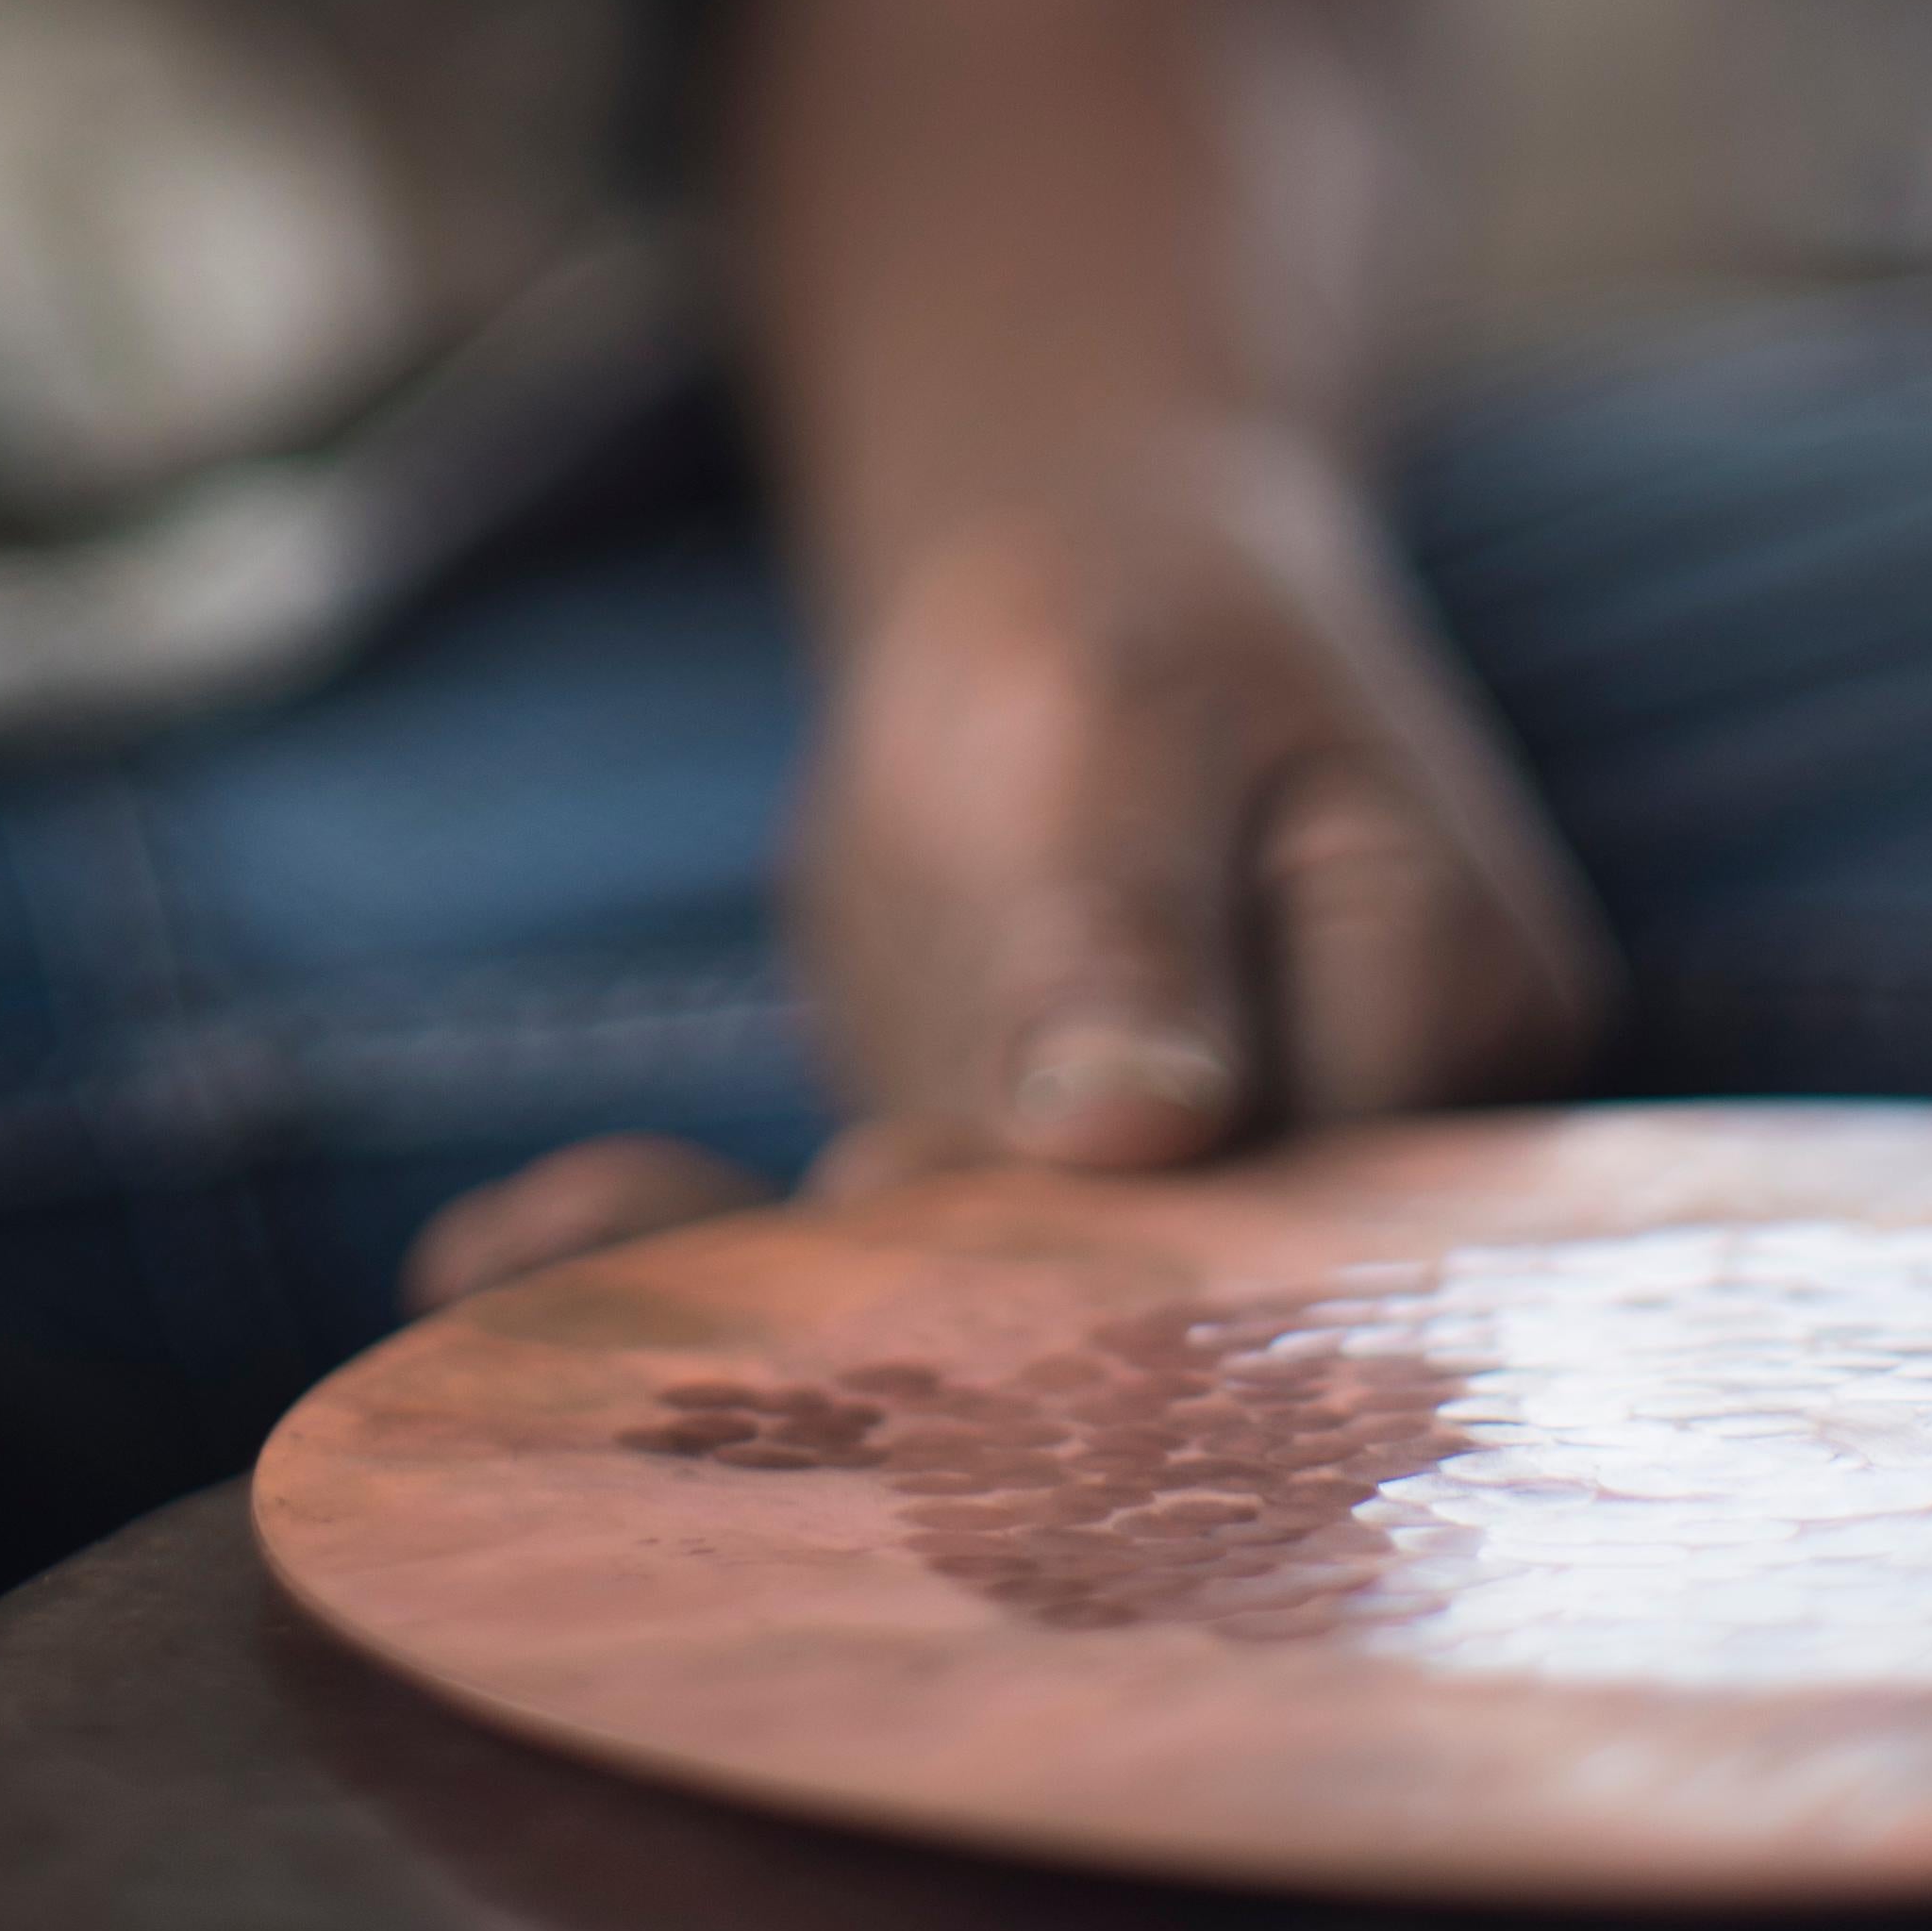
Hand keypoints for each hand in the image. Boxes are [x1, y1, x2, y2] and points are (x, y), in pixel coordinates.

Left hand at [406, 436, 1612, 1316]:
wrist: (1080, 608)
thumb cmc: (1132, 618)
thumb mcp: (1117, 712)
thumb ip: (1122, 919)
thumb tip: (1135, 1134)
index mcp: (1446, 1027)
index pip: (1296, 1206)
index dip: (1087, 1242)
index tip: (868, 1196)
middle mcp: (1355, 1183)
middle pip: (1133, 1306)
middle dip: (870, 1322)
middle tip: (599, 1298)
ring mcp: (1182, 1232)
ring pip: (971, 1319)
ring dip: (729, 1313)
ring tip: (486, 1272)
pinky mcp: (1030, 1248)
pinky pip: (876, 1290)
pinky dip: (690, 1262)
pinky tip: (485, 1257)